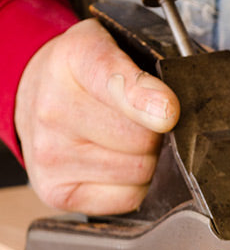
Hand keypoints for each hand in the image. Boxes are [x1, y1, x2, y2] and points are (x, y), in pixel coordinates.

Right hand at [15, 18, 179, 214]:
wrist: (40, 100)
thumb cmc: (87, 79)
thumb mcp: (116, 50)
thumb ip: (146, 75)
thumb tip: (170, 112)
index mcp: (74, 59)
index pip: (118, 84)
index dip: (148, 101)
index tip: (169, 112)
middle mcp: (53, 109)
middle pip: (144, 140)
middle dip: (155, 134)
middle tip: (142, 124)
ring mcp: (51, 156)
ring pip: (140, 171)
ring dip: (148, 161)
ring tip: (127, 144)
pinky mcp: (58, 193)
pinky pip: (129, 198)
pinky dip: (135, 186)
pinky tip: (117, 166)